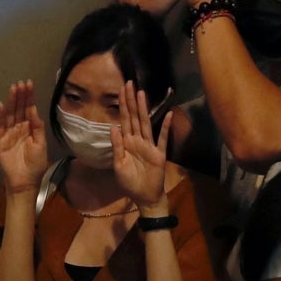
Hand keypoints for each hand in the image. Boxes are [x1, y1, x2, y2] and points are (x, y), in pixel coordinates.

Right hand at [0, 79, 48, 194]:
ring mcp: (8, 133)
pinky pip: (0, 126)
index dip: (29, 97)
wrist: (25, 180)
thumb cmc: (36, 164)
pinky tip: (1, 106)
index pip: (29, 109)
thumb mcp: (41, 143)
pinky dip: (0, 116)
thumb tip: (33, 109)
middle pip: (19, 109)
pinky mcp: (0, 140)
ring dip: (11, 102)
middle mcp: (19, 127)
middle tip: (21, 83)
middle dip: (20, 96)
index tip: (29, 84)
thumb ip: (37, 126)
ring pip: (10, 114)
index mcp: (30, 128)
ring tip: (13, 89)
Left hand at [112, 82, 167, 209]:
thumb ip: (117, 146)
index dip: (122, 105)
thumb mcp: (118, 165)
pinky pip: (162, 139)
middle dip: (131, 101)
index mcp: (127, 142)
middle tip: (129, 83)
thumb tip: (113, 127)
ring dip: (144, 109)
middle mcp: (138, 140)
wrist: (144, 197)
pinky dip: (165, 127)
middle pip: (134, 117)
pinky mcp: (159, 154)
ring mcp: (149, 145)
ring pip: (145, 124)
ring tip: (142, 93)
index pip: (124, 119)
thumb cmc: (130, 182)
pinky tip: (167, 115)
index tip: (121, 89)